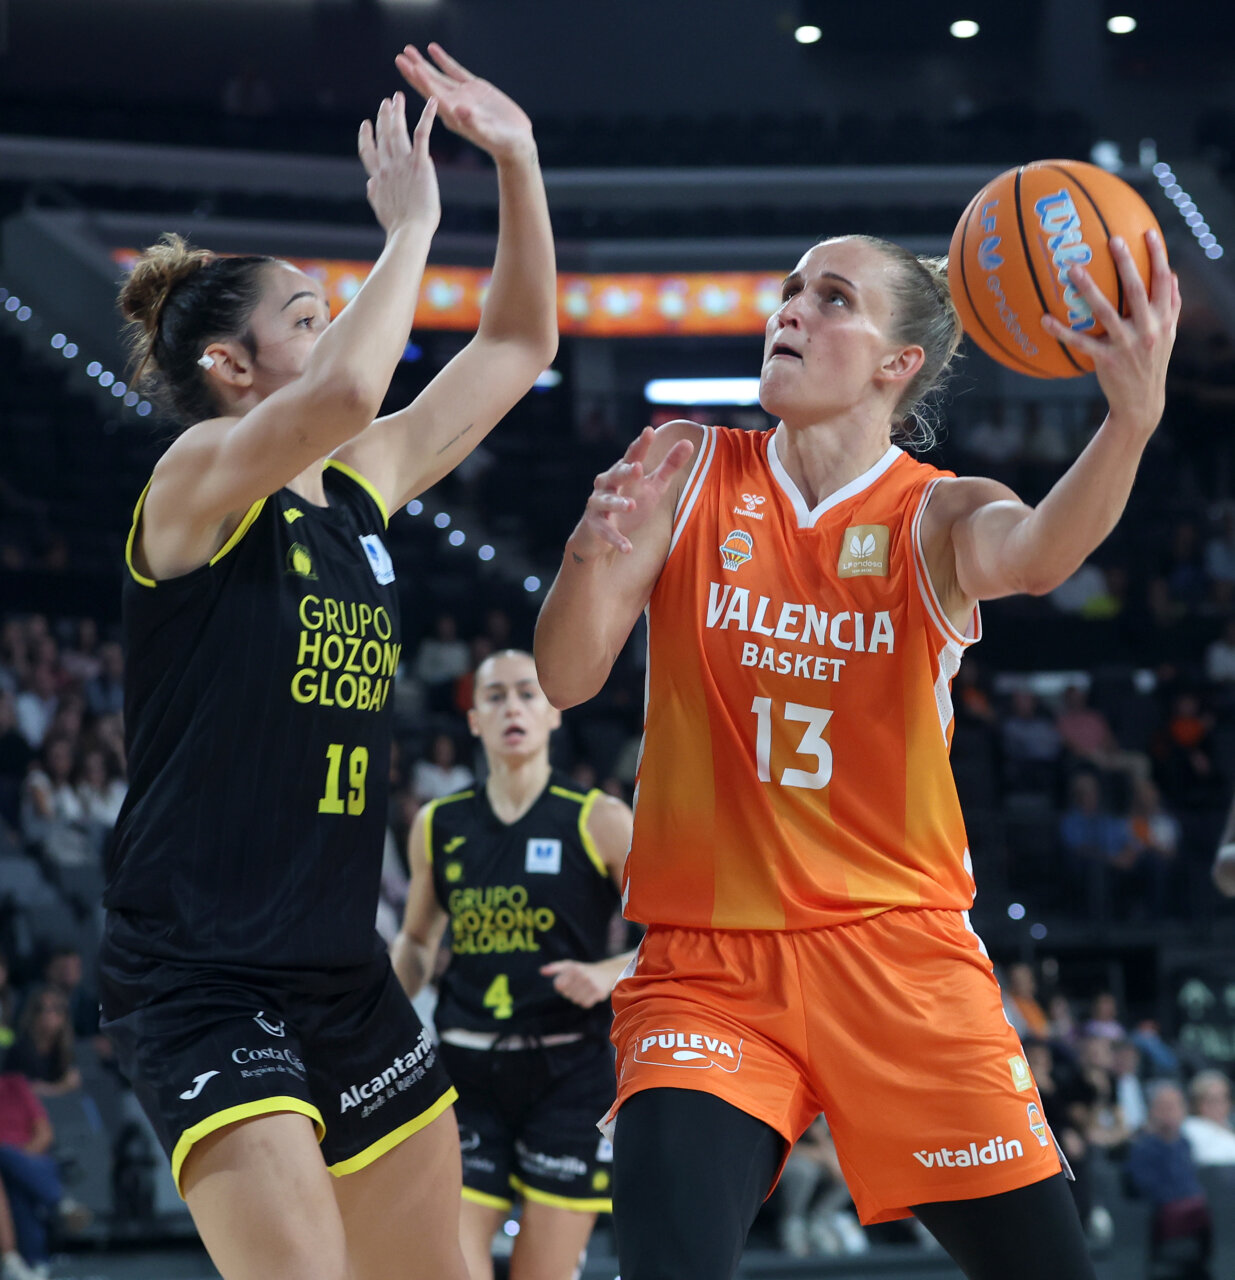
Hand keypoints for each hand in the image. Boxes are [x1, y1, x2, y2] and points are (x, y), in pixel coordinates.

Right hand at [358, 91, 439, 234]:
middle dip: (383, 117)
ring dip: (397, 112)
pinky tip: (432, 102)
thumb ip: (375, 194)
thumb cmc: (399, 228)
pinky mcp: (419, 163)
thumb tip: (369, 184)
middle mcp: (388, 167)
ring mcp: (402, 163)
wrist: (409, 232)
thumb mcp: (382, 210)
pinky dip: (426, 116)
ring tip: (398, 97)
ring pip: (397, 130)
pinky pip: (422, 134)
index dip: (366, 137)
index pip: (368, 152)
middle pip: (383, 136)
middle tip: (386, 102)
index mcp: (379, 178)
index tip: (366, 124)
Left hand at [396, 43, 533, 164]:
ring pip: (438, 76)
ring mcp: (463, 95)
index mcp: (454, 117)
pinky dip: (443, 60)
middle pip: (429, 85)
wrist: (515, 143)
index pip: (434, 97)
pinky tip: (432, 49)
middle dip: (414, 71)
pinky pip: (454, 71)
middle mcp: (454, 105)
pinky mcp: (474, 88)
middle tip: (399, 58)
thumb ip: (474, 123)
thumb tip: (460, 110)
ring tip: (409, 50)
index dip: (422, 82)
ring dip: (423, 64)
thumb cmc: (503, 143)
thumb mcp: (489, 134)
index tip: (411, 68)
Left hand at [540, 959, 611, 1007]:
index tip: (568, 981)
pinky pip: (585, 1004)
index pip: (558, 986)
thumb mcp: (569, 965)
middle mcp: (583, 976)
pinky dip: (586, 1001)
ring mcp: (592, 985)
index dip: (562, 986)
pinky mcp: (598, 993)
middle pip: (567, 994)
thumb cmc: (583, 970)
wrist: (606, 972)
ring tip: (584, 989)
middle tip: (579, 984)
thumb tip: (541, 971)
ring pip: (575, 1000)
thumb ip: (554, 968)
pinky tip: (590, 994)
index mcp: (574, 969)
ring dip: (578, 997)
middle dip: (570, 991)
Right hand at [573, 427, 694, 556]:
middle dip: (624, 472)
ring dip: (617, 503)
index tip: (649, 431)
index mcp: (622, 472)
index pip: (632, 455)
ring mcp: (598, 505)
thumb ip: (669, 465)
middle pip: (615, 475)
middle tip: (637, 468)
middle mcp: (607, 485)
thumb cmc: (629, 502)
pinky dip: (616, 539)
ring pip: (605, 501)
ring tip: (631, 505)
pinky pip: (605, 532)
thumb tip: (689, 442)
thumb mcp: (653, 485)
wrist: (598, 534)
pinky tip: (628, 547)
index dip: (640, 445)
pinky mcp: (595, 526)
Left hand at [1042, 229, 1180, 432]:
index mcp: (1164, 319)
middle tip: (1112, 240)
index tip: (1148, 232)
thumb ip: (1171, 306)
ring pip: (1106, 312)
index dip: (1158, 256)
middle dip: (1126, 263)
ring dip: (1088, 289)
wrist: (1142, 402)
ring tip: (1072, 270)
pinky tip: (1045, 319)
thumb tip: (1173, 275)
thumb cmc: (1151, 363)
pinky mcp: (1106, 360)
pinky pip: (1080, 342)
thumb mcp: (1168, 335)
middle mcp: (1148, 329)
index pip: (1164, 281)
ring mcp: (1127, 344)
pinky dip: (1062, 331)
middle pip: (1136, 290)